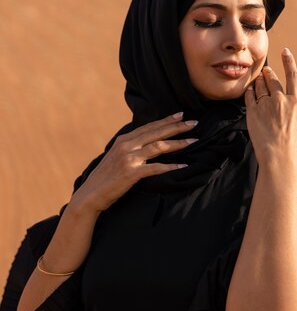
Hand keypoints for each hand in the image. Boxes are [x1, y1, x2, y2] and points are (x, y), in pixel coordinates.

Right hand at [70, 113, 198, 211]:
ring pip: (159, 147)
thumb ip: (129, 148)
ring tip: (193, 141)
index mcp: (123, 140)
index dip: (166, 120)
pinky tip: (183, 166)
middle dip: (177, 126)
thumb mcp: (116, 157)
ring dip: (178, 143)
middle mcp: (126, 146)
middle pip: (157, 132)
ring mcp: (129, 159)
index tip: (181, 114)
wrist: (90, 195)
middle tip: (194, 122)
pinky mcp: (131, 173)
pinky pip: (156, 168)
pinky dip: (171, 166)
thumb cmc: (105, 178)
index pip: (149, 126)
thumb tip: (144, 143)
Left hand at [244, 48, 296, 164]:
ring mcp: (266, 105)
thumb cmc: (292, 146)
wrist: (278, 156)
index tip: (286, 51)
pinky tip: (249, 90)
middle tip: (266, 71)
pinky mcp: (253, 111)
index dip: (289, 61)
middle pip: (273, 79)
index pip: (293, 76)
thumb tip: (293, 110)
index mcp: (295, 102)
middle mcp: (280, 100)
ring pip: (260, 86)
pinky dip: (250, 91)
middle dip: (269, 73)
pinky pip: (249, 96)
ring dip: (259, 81)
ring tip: (258, 80)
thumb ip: (295, 113)